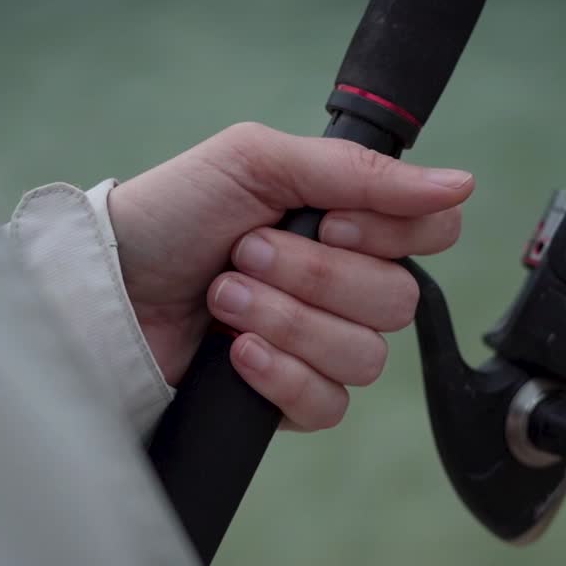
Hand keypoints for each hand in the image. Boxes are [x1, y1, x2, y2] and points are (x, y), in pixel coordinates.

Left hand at [107, 122, 471, 429]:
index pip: (433, 235)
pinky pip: (327, 404)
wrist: (106, 285)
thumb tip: (458, 185)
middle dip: (313, 276)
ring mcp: (320, 345)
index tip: (329, 222)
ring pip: (365, 356)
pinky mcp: (289, 398)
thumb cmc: (172, 214)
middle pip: (399, 300)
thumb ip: (358, 172)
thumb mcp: (257, 161)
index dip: (392, 234)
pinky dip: (280, 374)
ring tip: (223, 298)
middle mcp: (344, 286)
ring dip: (286, 321)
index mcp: (348, 224)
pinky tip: (236, 353)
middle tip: (245, 252)